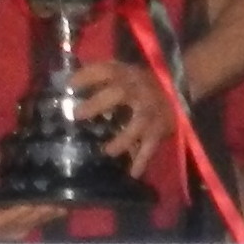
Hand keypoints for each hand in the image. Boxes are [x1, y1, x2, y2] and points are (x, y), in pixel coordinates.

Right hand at [0, 151, 56, 242]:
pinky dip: (38, 220)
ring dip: (39, 220)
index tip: (31, 205)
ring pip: (18, 230)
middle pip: (8, 229)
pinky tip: (55, 211)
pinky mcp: (1, 227)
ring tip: (57, 208)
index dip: (13, 216)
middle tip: (51, 206)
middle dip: (32, 218)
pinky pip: (22, 227)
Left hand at [65, 57, 173, 171]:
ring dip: (123, 138)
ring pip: (138, 124)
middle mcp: (139, 90)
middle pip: (120, 93)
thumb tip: (67, 85)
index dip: (86, 76)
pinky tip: (132, 173)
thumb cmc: (140, 83)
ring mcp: (150, 111)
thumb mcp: (123, 73)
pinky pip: (150, 146)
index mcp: (126, 74)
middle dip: (98, 103)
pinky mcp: (158, 130)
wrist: (176, 89)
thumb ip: (100, 77)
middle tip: (77, 115)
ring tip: (108, 151)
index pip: (105, 70)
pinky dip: (142, 161)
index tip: (68, 86)